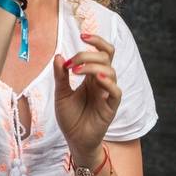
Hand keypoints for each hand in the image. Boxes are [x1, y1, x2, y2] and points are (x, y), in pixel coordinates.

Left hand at [53, 33, 121, 161]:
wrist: (74, 140)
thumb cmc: (70, 118)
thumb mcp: (61, 94)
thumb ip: (61, 76)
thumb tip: (59, 56)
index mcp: (92, 76)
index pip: (101, 52)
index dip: (96, 41)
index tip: (82, 35)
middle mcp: (102, 82)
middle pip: (106, 57)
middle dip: (89, 54)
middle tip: (73, 62)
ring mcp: (107, 94)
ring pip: (111, 71)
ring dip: (94, 66)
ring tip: (77, 71)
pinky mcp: (110, 107)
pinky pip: (116, 92)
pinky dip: (109, 83)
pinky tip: (97, 79)